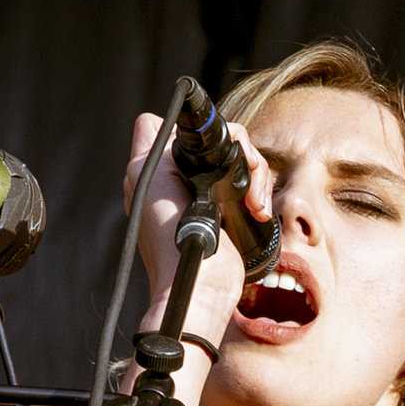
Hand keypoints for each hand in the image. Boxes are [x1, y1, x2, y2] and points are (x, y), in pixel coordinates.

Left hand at [121, 110, 273, 337]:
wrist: (199, 282)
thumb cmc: (168, 235)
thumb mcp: (146, 177)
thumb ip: (150, 143)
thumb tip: (166, 122)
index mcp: (156, 169)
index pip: (171, 127)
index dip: (185, 130)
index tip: (199, 148)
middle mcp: (183, 179)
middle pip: (217, 139)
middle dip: (235, 150)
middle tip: (237, 170)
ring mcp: (210, 195)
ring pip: (240, 158)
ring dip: (253, 173)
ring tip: (252, 202)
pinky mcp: (234, 212)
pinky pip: (253, 183)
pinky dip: (259, 192)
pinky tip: (256, 209)